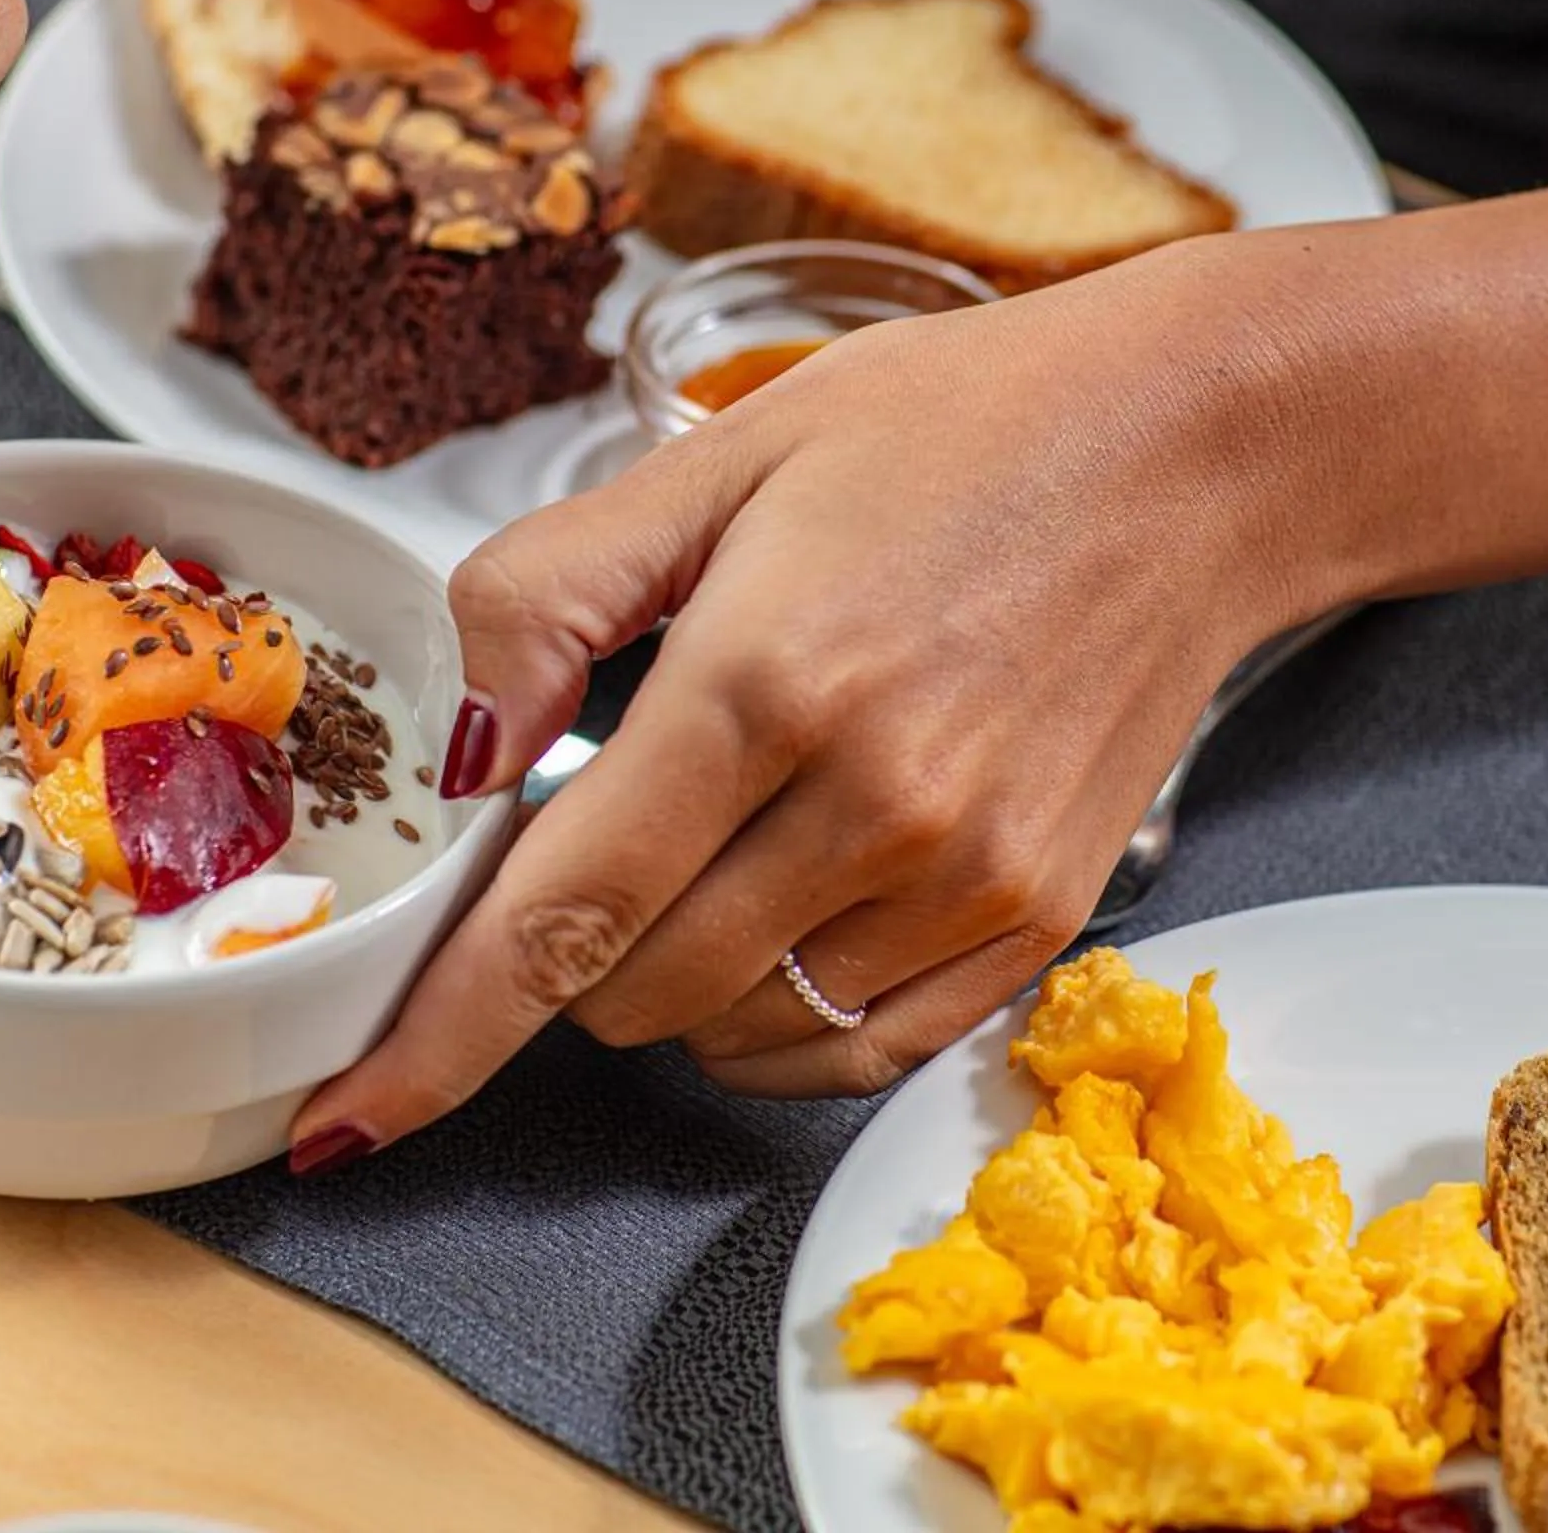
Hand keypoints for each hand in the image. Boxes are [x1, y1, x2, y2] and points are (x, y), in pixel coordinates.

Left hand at [291, 237, 1329, 1161]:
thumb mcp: (724, 454)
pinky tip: (786, 914)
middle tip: (605, 818)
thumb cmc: (959, 430)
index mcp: (766, 680)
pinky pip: (856, 1050)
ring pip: (736, 1033)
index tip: (352, 1117)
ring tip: (726, 829)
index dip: (439, 1036)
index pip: (560, 914)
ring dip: (673, 978)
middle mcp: (874, 805)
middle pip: (633, 992)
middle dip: (566, 947)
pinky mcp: (1036, 920)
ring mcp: (969, 879)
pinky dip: (781, 1019)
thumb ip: (552, 594)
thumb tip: (460, 746)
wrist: (1195, 454)